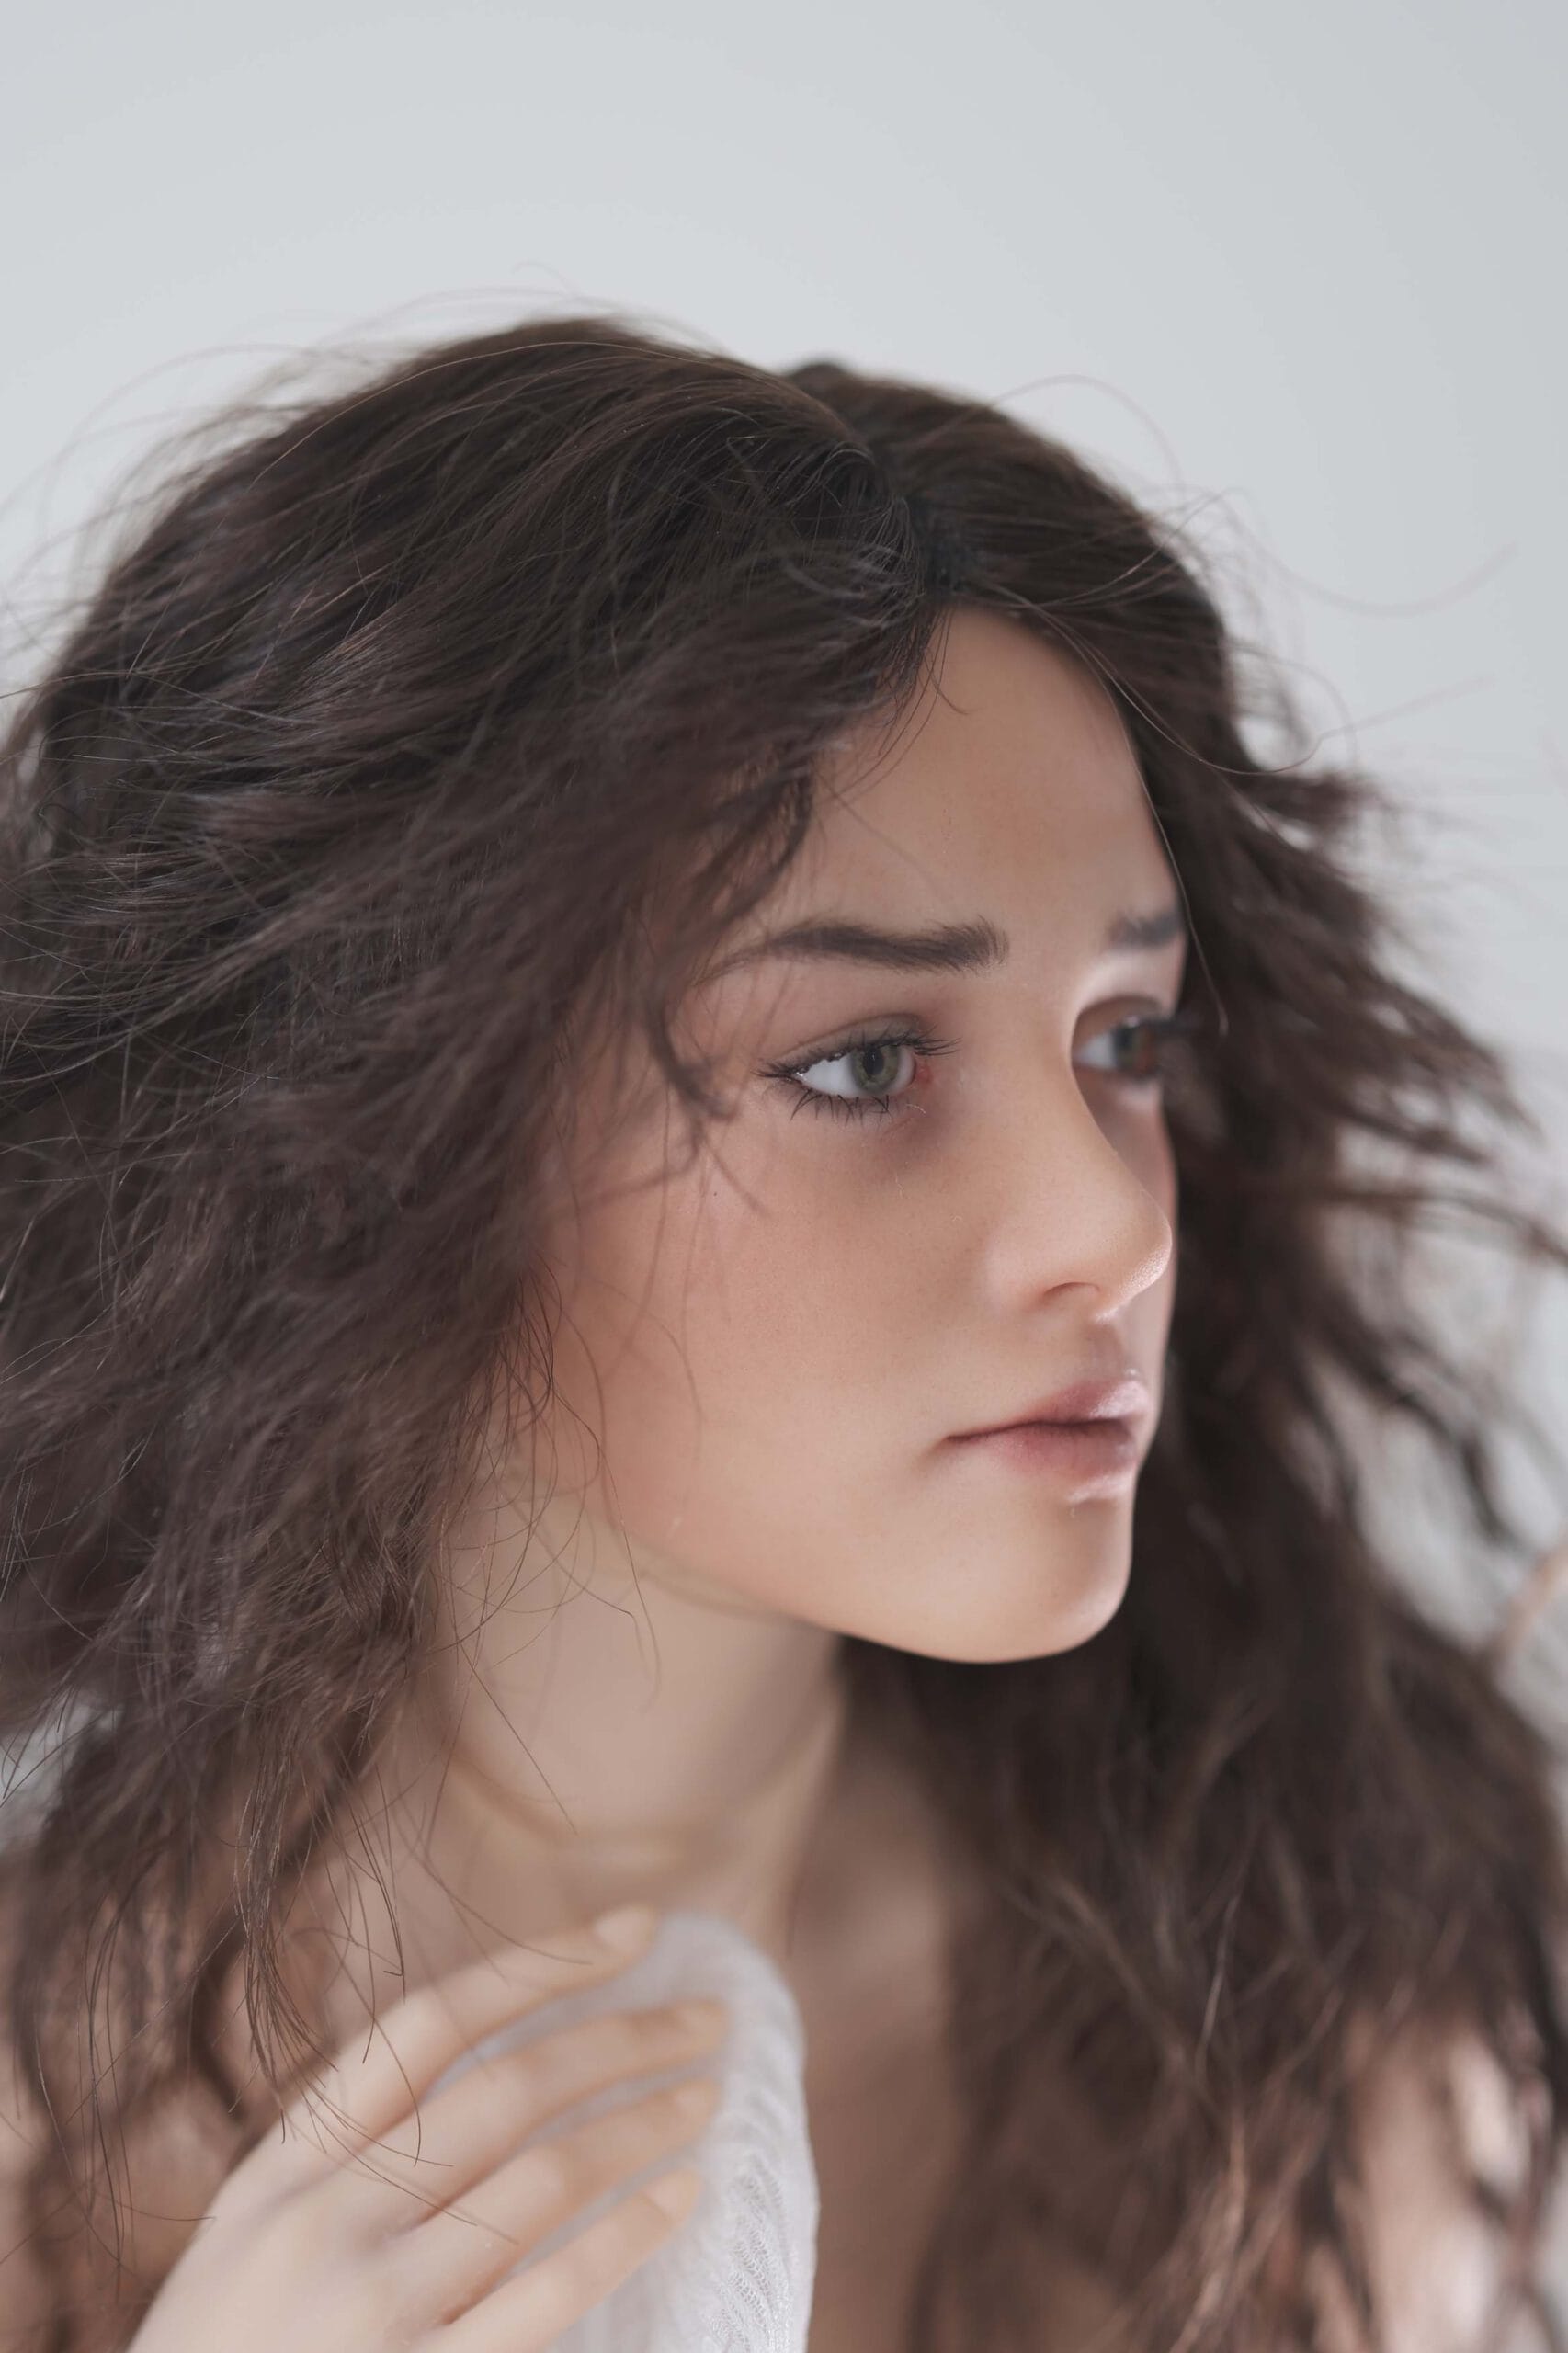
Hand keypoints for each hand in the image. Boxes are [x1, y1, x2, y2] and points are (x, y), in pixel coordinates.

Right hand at [127, 1907, 726, 2351]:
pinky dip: (626, 2230)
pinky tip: (679, 2196)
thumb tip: (482, 2086)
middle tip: (708, 2017)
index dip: (540, 1965)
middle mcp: (328, 2218)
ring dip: (643, 2125)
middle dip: (623, 2037)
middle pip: (506, 2087)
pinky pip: (548, 2287)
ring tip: (704, 2098)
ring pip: (543, 2174)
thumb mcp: (248, 2246)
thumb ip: (345, 2167)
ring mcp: (373, 2305)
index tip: (632, 1929)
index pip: (430, 2024)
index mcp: (285, 2168)